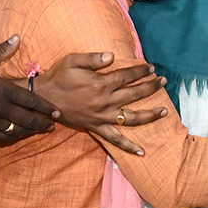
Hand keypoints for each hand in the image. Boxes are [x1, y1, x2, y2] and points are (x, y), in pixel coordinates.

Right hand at [0, 35, 60, 142]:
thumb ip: (0, 50)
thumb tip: (17, 37)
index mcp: (2, 89)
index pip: (31, 100)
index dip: (45, 107)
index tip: (56, 111)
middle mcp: (0, 108)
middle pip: (28, 118)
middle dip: (42, 122)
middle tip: (53, 124)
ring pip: (17, 129)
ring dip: (30, 130)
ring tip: (40, 130)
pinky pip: (3, 137)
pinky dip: (14, 136)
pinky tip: (19, 135)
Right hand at [37, 52, 167, 153]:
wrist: (44, 99)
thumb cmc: (59, 77)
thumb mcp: (73, 61)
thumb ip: (94, 58)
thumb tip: (112, 55)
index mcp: (101, 84)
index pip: (128, 76)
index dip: (141, 71)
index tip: (152, 68)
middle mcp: (105, 102)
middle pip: (134, 95)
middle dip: (151, 87)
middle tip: (164, 81)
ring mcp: (102, 117)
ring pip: (131, 118)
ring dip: (149, 115)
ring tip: (164, 111)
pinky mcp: (96, 128)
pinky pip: (115, 140)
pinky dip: (128, 147)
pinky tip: (141, 152)